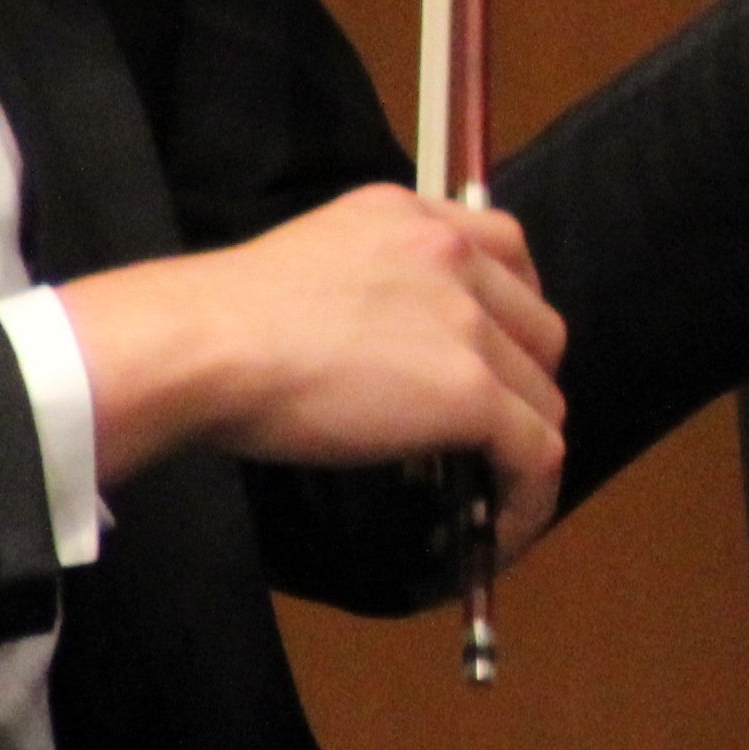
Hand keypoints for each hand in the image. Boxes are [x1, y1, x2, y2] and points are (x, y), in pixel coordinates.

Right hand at [65, 187, 568, 564]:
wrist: (206, 343)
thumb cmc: (223, 318)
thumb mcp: (311, 264)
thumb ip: (364, 284)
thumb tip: (373, 348)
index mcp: (412, 215)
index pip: (507, 248)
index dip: (515, 310)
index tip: (495, 352)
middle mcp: (453, 255)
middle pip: (538, 326)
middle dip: (524, 382)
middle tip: (489, 431)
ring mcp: (469, 324)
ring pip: (542, 395)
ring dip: (525, 447)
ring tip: (494, 494)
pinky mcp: (471, 392)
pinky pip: (536, 453)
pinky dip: (528, 500)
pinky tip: (499, 533)